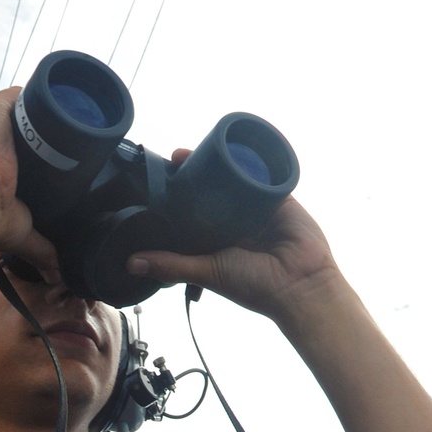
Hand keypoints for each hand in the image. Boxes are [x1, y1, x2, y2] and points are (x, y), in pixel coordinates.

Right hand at [0, 88, 58, 277]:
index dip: (13, 152)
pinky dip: (36, 96)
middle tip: (49, 146)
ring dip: (31, 115)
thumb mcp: (18, 232)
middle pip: (1, 127)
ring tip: (57, 126)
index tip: (34, 159)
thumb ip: (39, 248)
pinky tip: (54, 103)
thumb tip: (56, 274)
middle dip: (23, 133)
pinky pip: (17, 95)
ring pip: (9, 110)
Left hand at [125, 152, 340, 320]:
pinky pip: (264, 173)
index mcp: (217, 240)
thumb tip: (131, 263)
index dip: (178, 196)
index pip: (193, 212)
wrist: (300, 284)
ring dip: (221, 162)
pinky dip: (252, 160)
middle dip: (196, 174)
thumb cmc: (255, 285)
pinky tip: (236, 146)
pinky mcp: (279, 196)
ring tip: (201, 147)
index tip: (160, 180)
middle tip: (177, 157)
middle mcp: (236, 222)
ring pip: (236, 178)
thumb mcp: (206, 271)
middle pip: (213, 190)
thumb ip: (171, 265)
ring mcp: (258, 207)